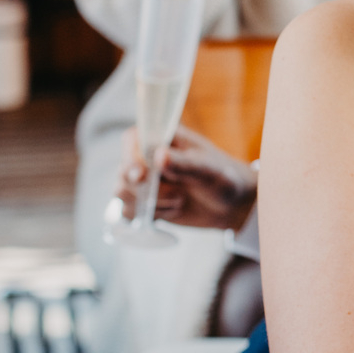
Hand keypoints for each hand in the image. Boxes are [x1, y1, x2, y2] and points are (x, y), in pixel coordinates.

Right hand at [116, 125, 257, 230]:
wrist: (230, 205)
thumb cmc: (223, 178)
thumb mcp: (208, 170)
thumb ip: (184, 164)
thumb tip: (159, 155)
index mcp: (162, 137)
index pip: (132, 140)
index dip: (132, 158)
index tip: (142, 175)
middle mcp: (147, 156)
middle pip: (123, 171)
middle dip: (148, 189)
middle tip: (179, 195)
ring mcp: (142, 180)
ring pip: (123, 193)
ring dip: (153, 203)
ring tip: (180, 200)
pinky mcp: (142, 201)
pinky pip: (129, 211)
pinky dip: (152, 215)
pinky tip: (173, 211)